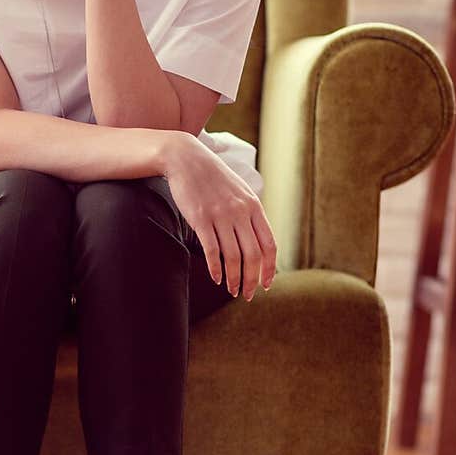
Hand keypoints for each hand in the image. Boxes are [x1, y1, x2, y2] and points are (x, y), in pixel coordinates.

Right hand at [161, 133, 276, 299]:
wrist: (186, 158)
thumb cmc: (212, 178)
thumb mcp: (238, 191)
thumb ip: (249, 214)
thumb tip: (257, 240)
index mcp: (254, 207)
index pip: (269, 245)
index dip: (269, 269)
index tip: (265, 285)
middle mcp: (240, 212)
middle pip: (253, 256)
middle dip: (251, 280)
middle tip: (246, 295)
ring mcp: (220, 215)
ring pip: (233, 256)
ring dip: (234, 279)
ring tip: (231, 290)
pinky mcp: (200, 218)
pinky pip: (212, 250)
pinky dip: (216, 268)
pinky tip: (216, 278)